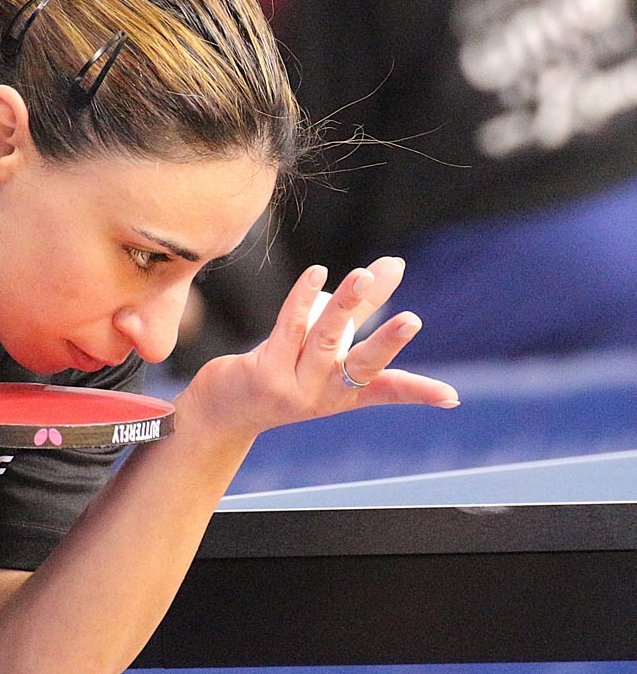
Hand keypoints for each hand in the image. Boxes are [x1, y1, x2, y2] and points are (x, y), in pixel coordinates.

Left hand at [176, 257, 459, 438]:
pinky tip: (317, 273)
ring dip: (345, 305)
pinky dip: (303, 298)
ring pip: (324, 339)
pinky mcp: (264, 372)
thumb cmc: (281, 370)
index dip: (418, 392)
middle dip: (386, 343)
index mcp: (344, 395)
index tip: (451, 397)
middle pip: (360, 366)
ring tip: (363, 275)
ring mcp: (293, 387)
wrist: (222, 410)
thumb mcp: (324, 345)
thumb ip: (361, 306)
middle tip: (412, 321)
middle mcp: (323, 395)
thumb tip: (395, 263)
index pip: (387, 392)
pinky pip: (288, 328)